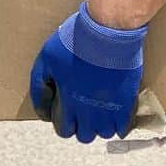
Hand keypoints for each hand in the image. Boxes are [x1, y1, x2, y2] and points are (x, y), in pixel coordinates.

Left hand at [29, 1, 146, 142]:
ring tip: (100, 113)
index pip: (64, 130)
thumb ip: (39, 87)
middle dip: (82, 127)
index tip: (66, 113)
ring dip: (101, 126)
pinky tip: (117, 116)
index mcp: (68, 102)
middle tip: (83, 112)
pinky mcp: (127, 100)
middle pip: (85, 135)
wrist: (107, 30)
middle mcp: (89, 111)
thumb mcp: (45, 60)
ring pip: (105, 132)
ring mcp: (109, 107)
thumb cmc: (74, 42)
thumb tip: (43, 112)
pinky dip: (120, 125)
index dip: (64, 124)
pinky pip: (124, 126)